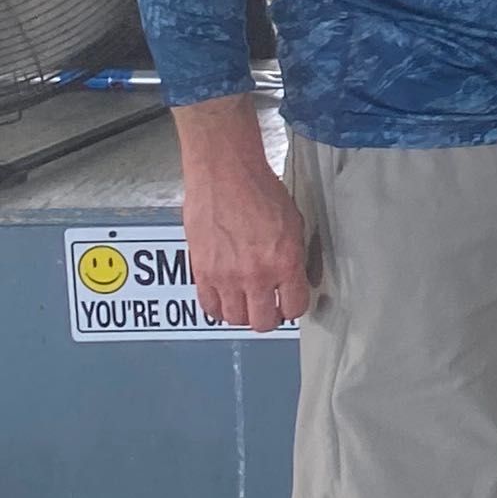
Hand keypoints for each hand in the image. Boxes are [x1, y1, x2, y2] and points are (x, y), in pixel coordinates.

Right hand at [175, 102, 314, 331]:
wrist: (225, 174)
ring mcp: (225, 277)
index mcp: (285, 262)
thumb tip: (294, 279)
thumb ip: (294, 257)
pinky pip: (209, 307)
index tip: (289, 301)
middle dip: (269, 317)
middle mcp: (255, 276)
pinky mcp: (201, 272)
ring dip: (243, 313)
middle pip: (263, 322)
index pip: (294, 307)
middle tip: (268, 306)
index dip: (293, 306)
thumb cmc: (261, 191)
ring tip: (246, 300)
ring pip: (235, 319)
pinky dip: (218, 307)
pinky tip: (225, 296)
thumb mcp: (294, 223)